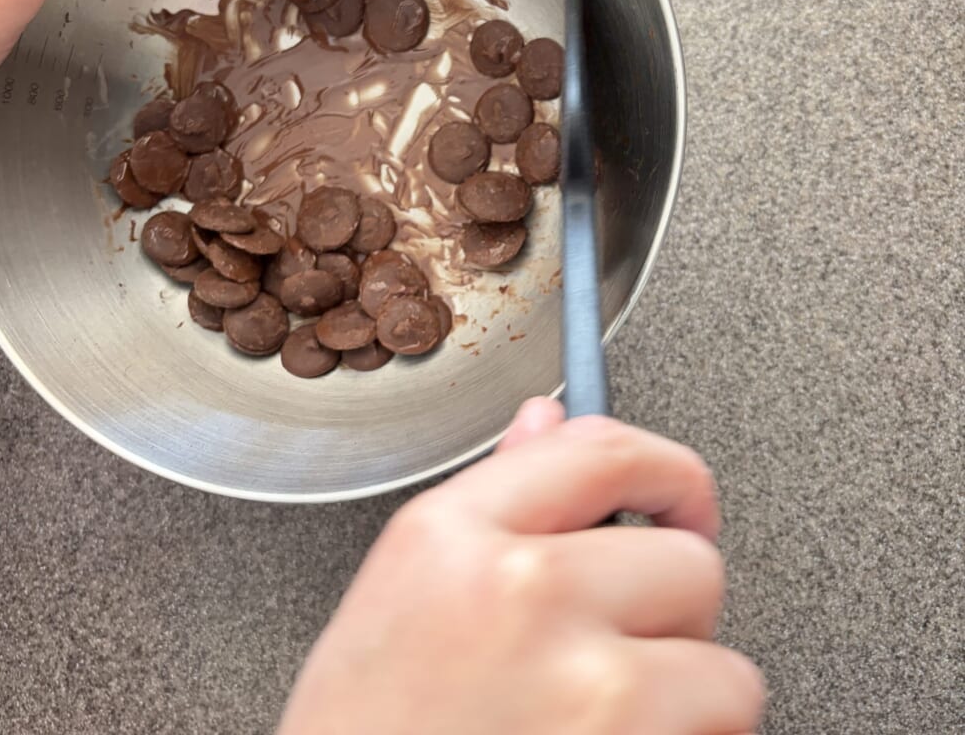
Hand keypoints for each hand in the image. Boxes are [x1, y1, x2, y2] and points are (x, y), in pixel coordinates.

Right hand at [280, 398, 763, 734]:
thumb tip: (545, 423)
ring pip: (723, 667)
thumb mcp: (406, 591)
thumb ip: (495, 493)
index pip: (602, 448)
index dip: (666, 470)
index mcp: (452, 536)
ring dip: (688, 698)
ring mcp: (584, 686)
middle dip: (672, 609)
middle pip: (689, 560)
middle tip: (621, 645)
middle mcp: (520, 592)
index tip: (681, 497)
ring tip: (608, 721)